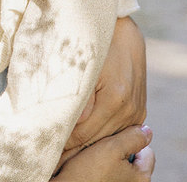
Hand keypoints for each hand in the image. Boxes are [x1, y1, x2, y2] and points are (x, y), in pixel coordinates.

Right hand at [54, 125, 153, 181]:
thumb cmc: (87, 174)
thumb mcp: (112, 148)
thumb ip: (132, 137)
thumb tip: (147, 130)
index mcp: (142, 178)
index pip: (146, 151)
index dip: (130, 140)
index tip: (112, 139)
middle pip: (132, 160)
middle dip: (118, 151)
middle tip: (100, 147)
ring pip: (119, 167)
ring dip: (107, 160)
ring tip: (90, 158)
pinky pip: (107, 175)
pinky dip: (98, 170)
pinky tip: (85, 168)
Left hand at [63, 16, 146, 157]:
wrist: (123, 32)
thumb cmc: (97, 45)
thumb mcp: (83, 67)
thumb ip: (78, 98)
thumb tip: (69, 125)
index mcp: (115, 98)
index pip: (82, 134)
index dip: (63, 142)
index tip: (47, 146)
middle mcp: (130, 109)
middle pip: (95, 141)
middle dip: (73, 147)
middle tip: (52, 153)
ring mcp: (137, 112)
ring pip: (107, 139)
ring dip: (88, 144)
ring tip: (64, 147)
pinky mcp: (140, 111)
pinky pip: (117, 131)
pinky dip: (101, 135)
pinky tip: (85, 136)